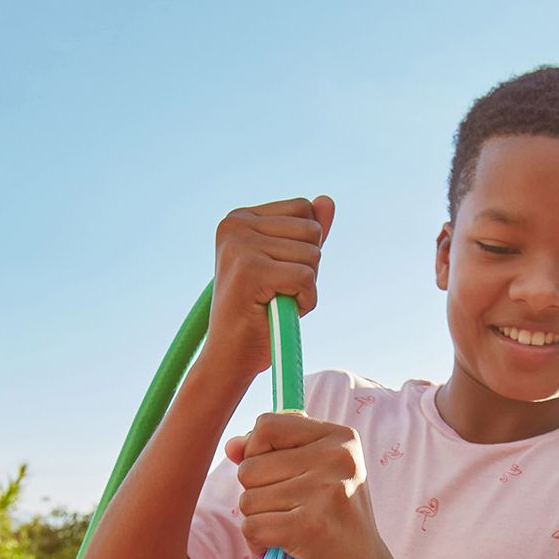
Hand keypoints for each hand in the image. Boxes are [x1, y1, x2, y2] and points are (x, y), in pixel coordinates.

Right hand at [202, 196, 334, 382]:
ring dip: (306, 287)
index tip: (276, 273)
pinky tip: (278, 312)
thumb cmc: (260, 314)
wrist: (230, 358)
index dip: (304, 247)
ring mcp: (239, 246)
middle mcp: (234, 224)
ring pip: (312, 255)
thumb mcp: (289, 266)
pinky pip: (306, 278)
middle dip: (307, 267)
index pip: (303, 209)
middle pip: (312, 230)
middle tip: (277, 292)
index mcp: (239, 217)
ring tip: (275, 302)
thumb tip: (328, 200)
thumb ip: (307, 234)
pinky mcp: (248, 270)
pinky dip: (304, 302)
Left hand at [227, 411, 400, 558]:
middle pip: (250, 466)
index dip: (257, 453)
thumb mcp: (314, 475)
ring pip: (248, 498)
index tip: (278, 477)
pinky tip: (286, 549)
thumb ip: (271, 452)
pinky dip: (260, 544)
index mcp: (340, 437)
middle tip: (292, 513)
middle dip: (258, 495)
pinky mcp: (310, 526)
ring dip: (259, 521)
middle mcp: (336, 458)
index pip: (267, 426)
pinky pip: (252, 527)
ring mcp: (325, 491)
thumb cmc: (334, 524)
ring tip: (291, 532)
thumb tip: (231, 446)